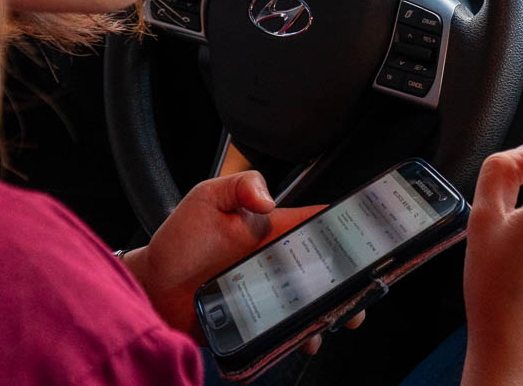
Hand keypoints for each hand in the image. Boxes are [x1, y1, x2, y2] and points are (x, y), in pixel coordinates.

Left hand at [122, 171, 363, 347]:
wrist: (151, 288)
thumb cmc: (179, 241)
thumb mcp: (207, 197)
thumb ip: (240, 185)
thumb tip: (268, 198)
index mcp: (275, 231)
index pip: (320, 224)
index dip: (348, 227)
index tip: (371, 235)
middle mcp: (278, 263)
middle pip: (328, 271)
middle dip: (352, 280)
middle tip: (363, 290)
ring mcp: (271, 295)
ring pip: (314, 304)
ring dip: (331, 312)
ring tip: (336, 319)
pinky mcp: (259, 322)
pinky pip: (288, 331)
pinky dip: (301, 336)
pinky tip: (303, 337)